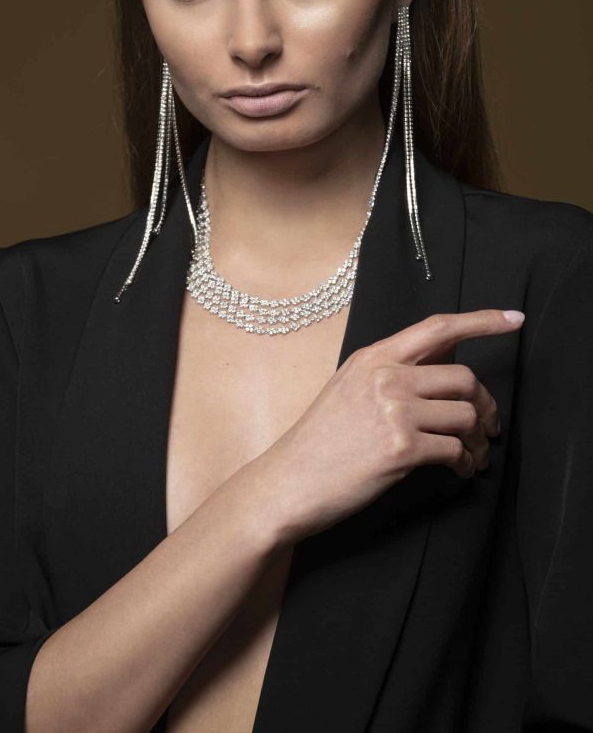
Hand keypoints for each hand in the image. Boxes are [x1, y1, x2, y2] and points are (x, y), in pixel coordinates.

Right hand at [254, 309, 522, 545]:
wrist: (289, 481)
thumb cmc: (320, 440)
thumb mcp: (351, 387)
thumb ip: (394, 370)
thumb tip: (446, 360)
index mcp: (374, 357)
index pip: (438, 328)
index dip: (482, 320)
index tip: (513, 319)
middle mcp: (386, 377)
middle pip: (464, 376)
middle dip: (485, 403)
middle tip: (487, 425)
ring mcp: (394, 411)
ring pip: (466, 414)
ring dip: (478, 439)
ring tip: (472, 455)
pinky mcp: (401, 448)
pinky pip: (455, 449)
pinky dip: (465, 463)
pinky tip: (459, 471)